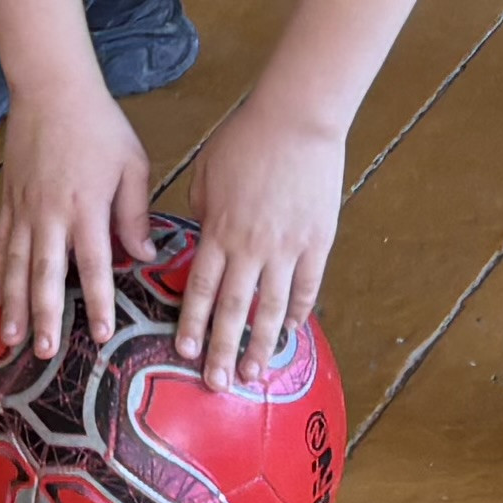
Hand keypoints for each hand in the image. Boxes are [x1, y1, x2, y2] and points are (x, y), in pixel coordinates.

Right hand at [0, 79, 153, 363]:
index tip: (101, 335)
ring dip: (14, 305)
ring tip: (11, 338)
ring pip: (15, 266)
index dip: (99, 302)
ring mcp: (24, 209)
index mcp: (86, 207)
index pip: (95, 265)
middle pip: (46, 275)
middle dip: (46, 316)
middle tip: (45, 351)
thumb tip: (144, 255)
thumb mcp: (131, 165)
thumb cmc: (99, 126)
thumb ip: (134, 213)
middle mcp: (50, 215)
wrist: (52, 89)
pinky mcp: (9, 202)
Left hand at [168, 109, 345, 390]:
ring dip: (261, 344)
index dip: (192, 323)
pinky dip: (298, 311)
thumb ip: (201, 210)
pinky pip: (307, 286)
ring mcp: (288, 247)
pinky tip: (290, 331)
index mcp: (220, 230)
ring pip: (272, 307)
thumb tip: (202, 237)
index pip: (202, 288)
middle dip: (222, 350)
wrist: (298, 118)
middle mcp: (252, 247)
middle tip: (216, 384)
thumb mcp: (207, 171)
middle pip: (234, 309)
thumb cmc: (246, 137)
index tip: (183, 352)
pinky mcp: (318, 241)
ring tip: (254, 375)